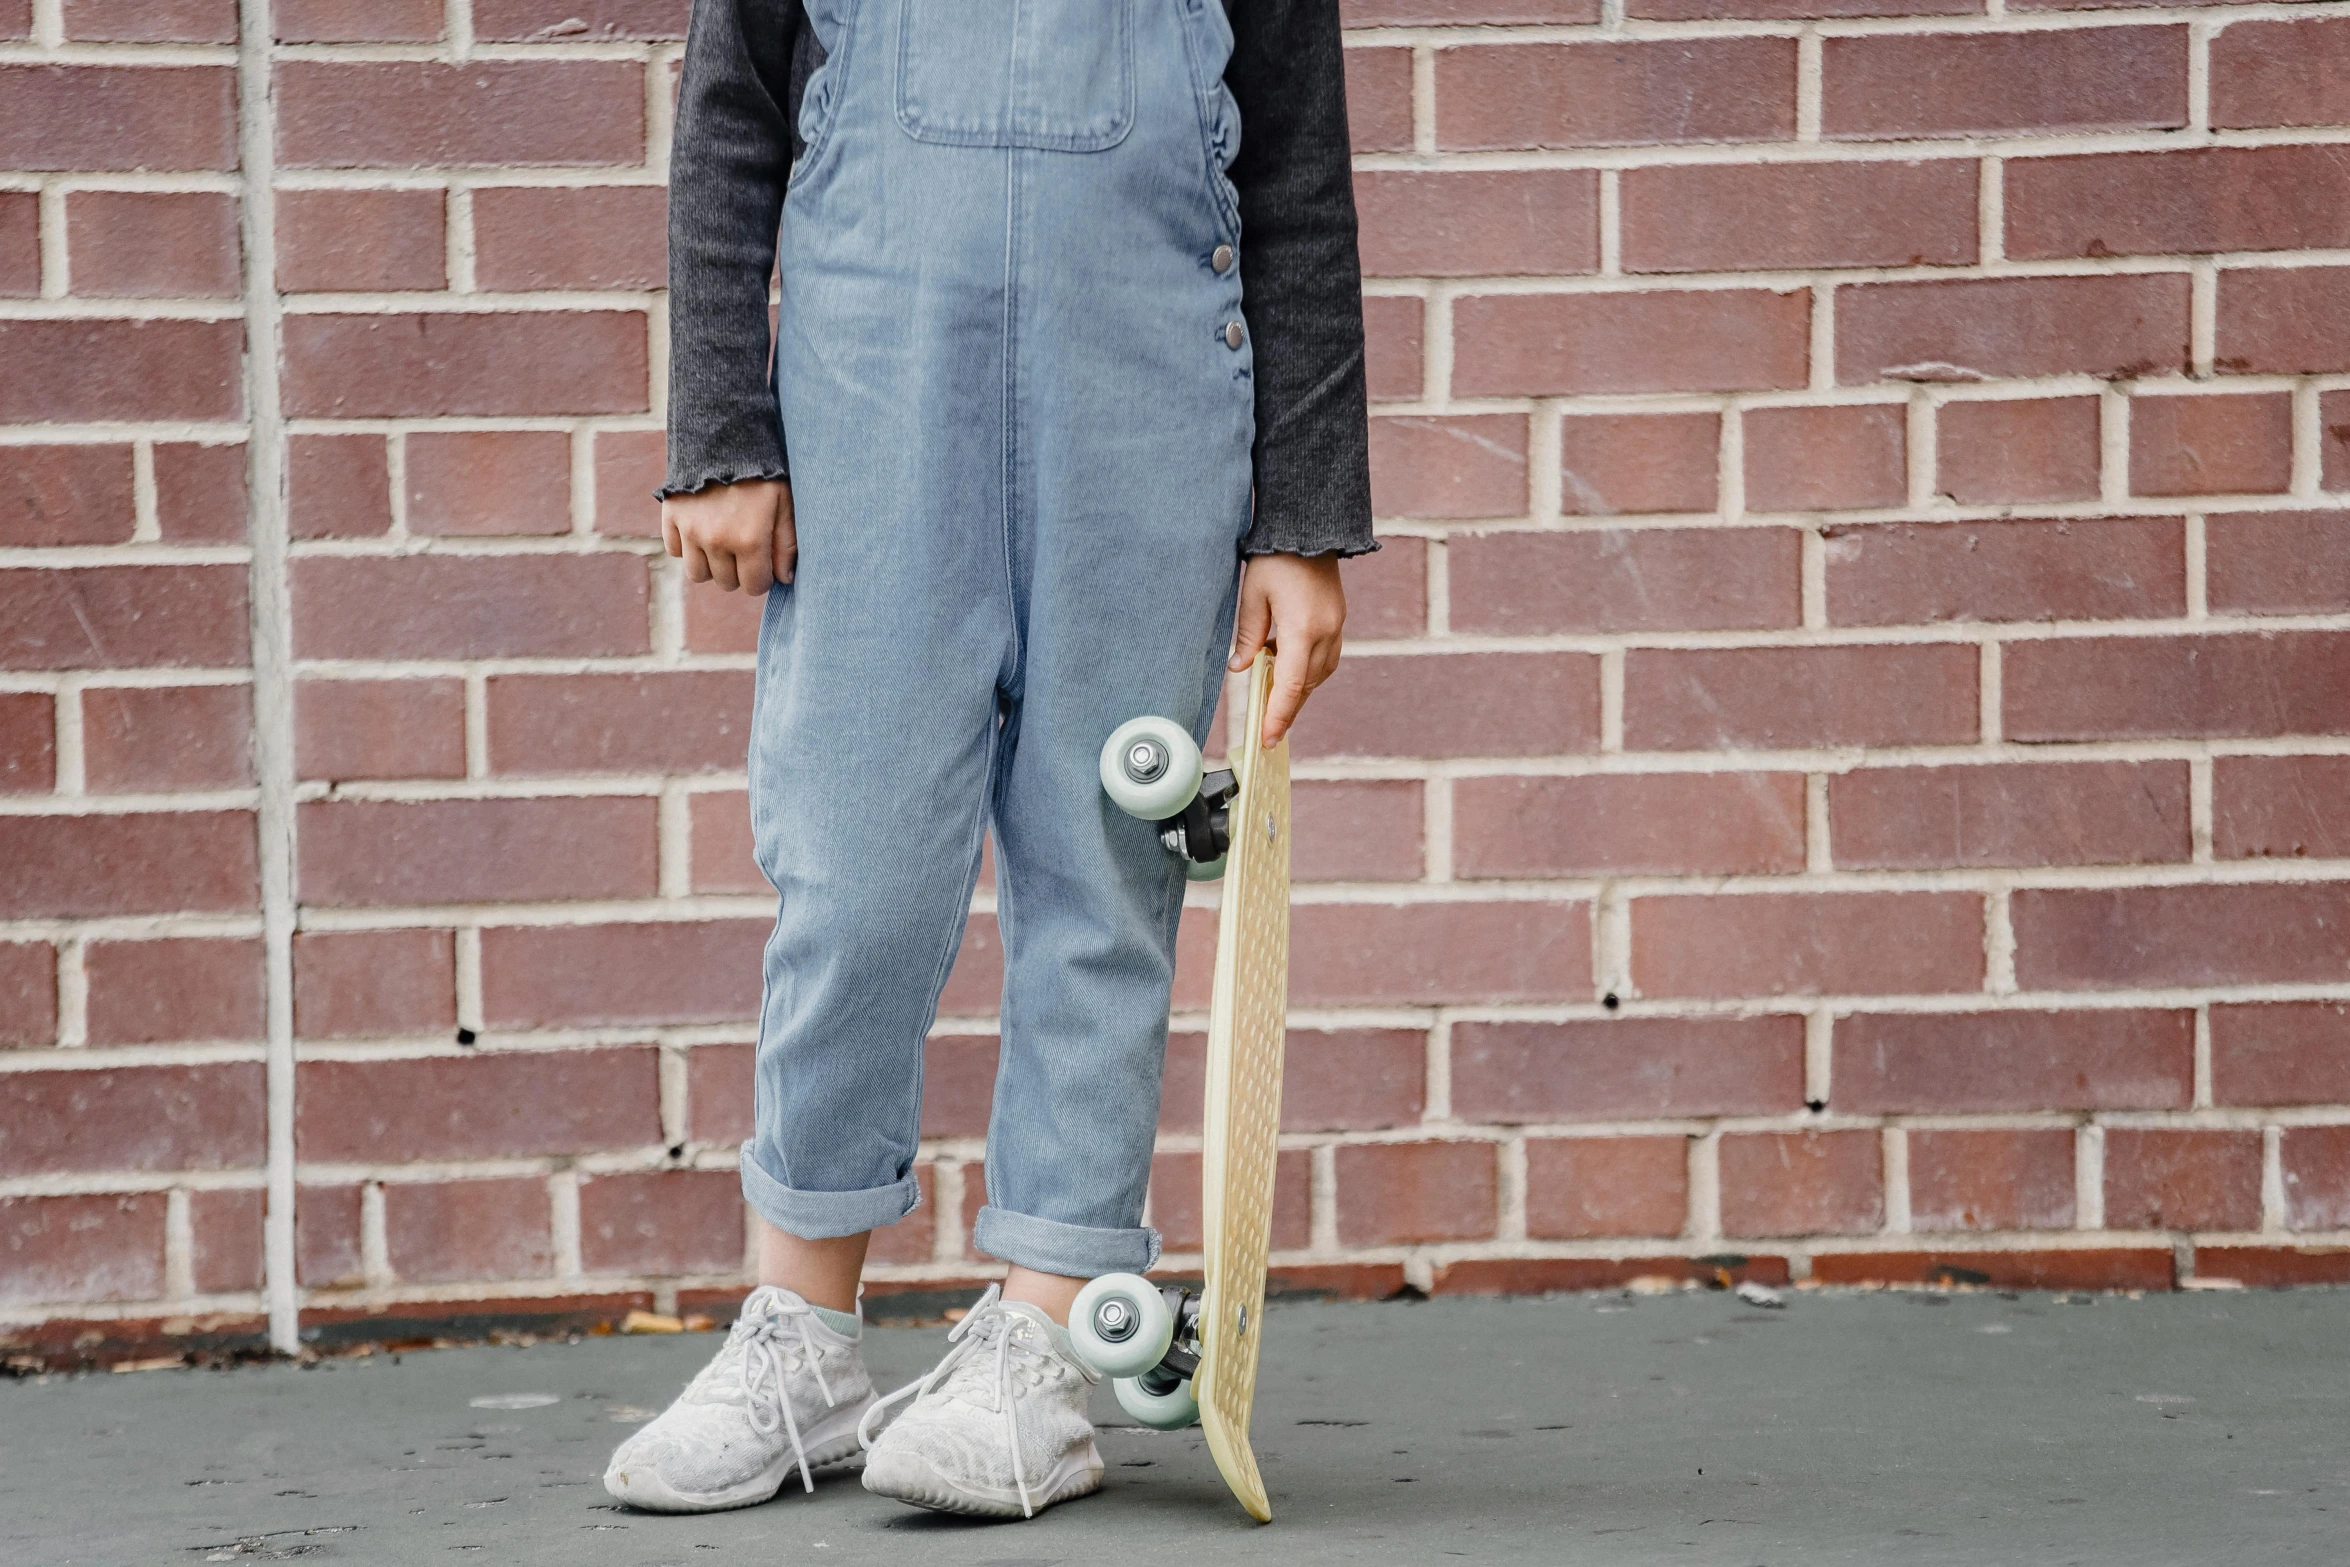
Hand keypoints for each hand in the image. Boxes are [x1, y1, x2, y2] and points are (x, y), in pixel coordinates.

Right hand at [661, 478, 795, 594]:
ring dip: (712, 564)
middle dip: (738, 571)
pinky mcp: (671, 517)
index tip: (764, 562)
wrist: (724, 433)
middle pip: (726, 582)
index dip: (762, 577)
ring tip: (722, 543)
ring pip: (698, 574)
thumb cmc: (763, 469)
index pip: (753, 586)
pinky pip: (675, 551)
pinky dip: (688, 546)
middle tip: (745, 548)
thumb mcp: (785, 503)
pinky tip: (701, 529)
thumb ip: (787, 544)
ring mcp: (690, 530)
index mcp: (749, 540)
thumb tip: (784, 578)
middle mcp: (716, 541)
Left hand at [1228, 552, 1344, 748]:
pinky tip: (1285, 664)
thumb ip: (1247, 635)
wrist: (1309, 528)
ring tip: (1273, 695)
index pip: (1291, 685)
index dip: (1279, 715)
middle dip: (1287, 708)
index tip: (1269, 738)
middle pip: (1308, 685)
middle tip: (1268, 728)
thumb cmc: (1276, 557)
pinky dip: (1307, 670)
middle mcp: (1325, 632)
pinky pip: (1326, 658)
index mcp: (1301, 628)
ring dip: (1298, 689)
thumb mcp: (1252, 595)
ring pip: (1320, 674)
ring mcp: (1336, 626)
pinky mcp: (1338, 620)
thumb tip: (1239, 668)